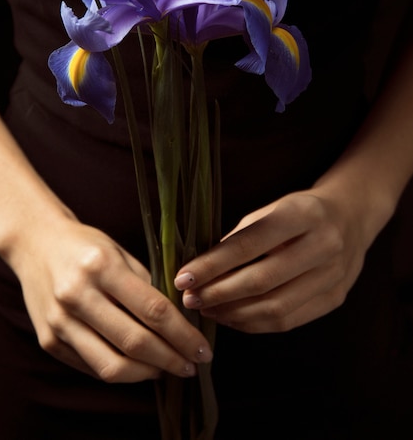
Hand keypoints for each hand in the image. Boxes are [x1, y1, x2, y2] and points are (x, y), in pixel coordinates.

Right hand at [13, 216, 212, 381]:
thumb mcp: (120, 253)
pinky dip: (120, 371)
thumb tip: (178, 323)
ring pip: (112, 365)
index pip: (153, 310)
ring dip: (147, 373)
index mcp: (102, 266)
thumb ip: (146, 286)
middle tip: (191, 365)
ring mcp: (59, 321)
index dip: (183, 335)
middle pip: (135, 342)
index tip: (202, 349)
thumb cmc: (85, 245)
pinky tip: (138, 366)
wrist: (36, 244)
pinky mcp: (48, 340)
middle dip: (171, 359)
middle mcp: (78, 295)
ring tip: (167, 369)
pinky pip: (91, 367)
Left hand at [174, 188, 377, 332]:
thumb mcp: (271, 210)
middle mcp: (323, 245)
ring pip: (275, 308)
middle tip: (190, 299)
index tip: (183, 277)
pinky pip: (287, 321)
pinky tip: (231, 317)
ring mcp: (333, 276)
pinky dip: (253, 323)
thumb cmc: (299, 212)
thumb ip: (240, 238)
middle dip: (219, 293)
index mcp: (303, 214)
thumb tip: (200, 271)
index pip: (250, 244)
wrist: (350, 218)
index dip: (213, 264)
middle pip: (262, 280)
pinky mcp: (335, 299)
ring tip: (206, 310)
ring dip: (233, 314)